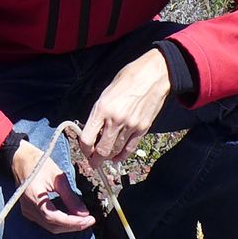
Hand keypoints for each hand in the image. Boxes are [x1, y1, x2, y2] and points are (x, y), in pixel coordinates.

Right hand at [9, 137, 92, 236]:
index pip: (55, 218)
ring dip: (67, 225)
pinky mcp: (29, 212)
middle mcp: (28, 208)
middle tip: (89, 220)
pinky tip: (71, 216)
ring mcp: (27, 211)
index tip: (89, 219)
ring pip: (50, 227)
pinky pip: (46, 222)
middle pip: (53, 226)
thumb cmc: (39, 164)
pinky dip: (60, 222)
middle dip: (73, 226)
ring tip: (83, 219)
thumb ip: (70, 197)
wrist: (21, 159)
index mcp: (34, 197)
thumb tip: (84, 213)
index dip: (73, 222)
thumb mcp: (58, 177)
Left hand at [78, 50, 172, 166]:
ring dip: (108, 158)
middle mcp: (115, 120)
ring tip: (104, 160)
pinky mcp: (143, 128)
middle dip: (95, 160)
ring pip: (115, 151)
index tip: (84, 150)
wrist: (154, 75)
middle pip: (101, 150)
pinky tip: (117, 158)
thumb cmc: (128, 79)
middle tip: (92, 163)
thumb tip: (93, 129)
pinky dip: (122, 156)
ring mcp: (130, 126)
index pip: (87, 138)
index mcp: (102, 109)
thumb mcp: (106, 92)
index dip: (83, 149)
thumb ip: (99, 112)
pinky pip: (130, 148)